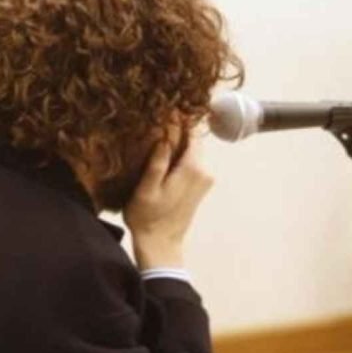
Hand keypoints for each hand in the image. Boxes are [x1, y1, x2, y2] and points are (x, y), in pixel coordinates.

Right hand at [124, 129, 212, 269]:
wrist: (161, 245)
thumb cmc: (148, 218)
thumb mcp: (146, 189)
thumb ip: (157, 162)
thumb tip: (164, 136)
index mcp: (193, 169)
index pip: (192, 133)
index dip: (178, 119)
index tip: (163, 108)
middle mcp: (205, 171)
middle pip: (194, 140)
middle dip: (177, 129)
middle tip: (157, 117)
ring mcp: (205, 179)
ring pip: (193, 150)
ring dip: (178, 142)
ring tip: (156, 133)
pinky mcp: (200, 185)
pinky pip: (192, 161)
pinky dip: (180, 154)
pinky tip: (163, 154)